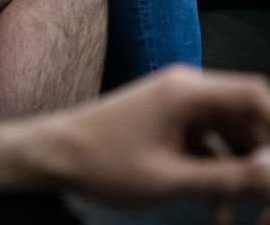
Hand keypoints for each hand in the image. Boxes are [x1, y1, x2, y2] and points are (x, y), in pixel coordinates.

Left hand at [32, 66, 269, 211]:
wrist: (52, 154)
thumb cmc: (104, 163)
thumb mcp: (171, 179)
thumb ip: (229, 178)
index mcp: (188, 91)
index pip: (255, 96)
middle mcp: (185, 89)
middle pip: (246, 117)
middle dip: (262, 160)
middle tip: (264, 203)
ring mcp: (175, 105)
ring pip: (228, 135)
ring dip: (239, 174)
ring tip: (244, 216)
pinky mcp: (166, 122)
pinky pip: (206, 143)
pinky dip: (215, 174)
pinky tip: (214, 214)